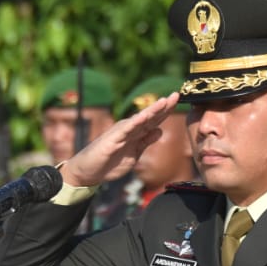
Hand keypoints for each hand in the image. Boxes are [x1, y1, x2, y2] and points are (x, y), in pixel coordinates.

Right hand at [59, 93, 181, 186]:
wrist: (89, 171)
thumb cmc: (110, 162)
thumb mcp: (134, 153)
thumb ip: (145, 141)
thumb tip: (160, 131)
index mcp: (136, 133)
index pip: (153, 120)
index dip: (166, 111)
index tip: (178, 100)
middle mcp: (129, 129)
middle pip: (149, 116)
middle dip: (163, 106)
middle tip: (176, 94)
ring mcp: (121, 133)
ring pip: (139, 120)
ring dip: (151, 111)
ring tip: (163, 101)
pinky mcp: (112, 140)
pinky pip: (125, 130)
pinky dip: (134, 123)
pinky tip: (143, 116)